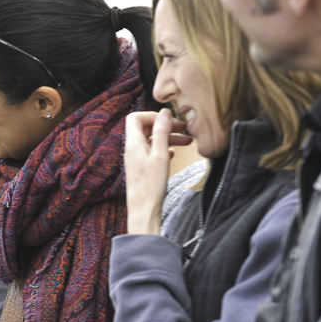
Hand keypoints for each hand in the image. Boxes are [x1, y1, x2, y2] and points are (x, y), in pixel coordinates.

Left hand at [124, 109, 191, 234]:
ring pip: (153, 141)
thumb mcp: (161, 154)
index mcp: (133, 143)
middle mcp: (132, 149)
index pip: (135, 117)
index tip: (168, 120)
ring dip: (169, 138)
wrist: (144, 209)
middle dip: (165, 126)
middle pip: (146, 128)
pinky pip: (153, 152)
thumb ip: (162, 131)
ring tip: (188, 141)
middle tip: (184, 128)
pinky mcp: (142, 168)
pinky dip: (165, 149)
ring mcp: (136, 159)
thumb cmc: (151, 185)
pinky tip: (174, 154)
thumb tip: (164, 112)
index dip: (152, 115)